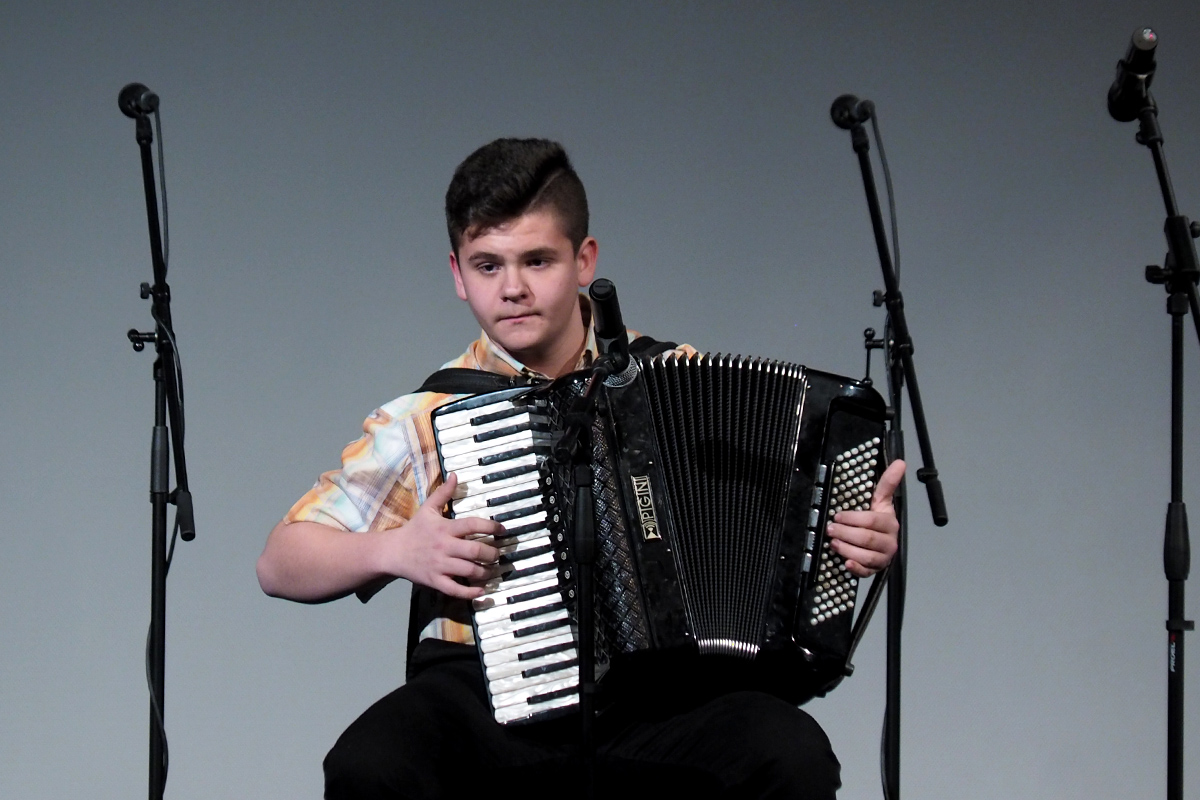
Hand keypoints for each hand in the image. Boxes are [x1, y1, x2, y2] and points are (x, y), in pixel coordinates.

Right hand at [382, 473, 503, 598]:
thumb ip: (443, 493)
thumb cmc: (414, 530)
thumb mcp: (427, 508)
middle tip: (497, 555)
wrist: (393, 552)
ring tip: (491, 570)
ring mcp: (440, 565)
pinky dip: (470, 593)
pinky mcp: (435, 580)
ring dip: (485, 572)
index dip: (491, 527)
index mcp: (445, 528)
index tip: (503, 530)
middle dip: (492, 554)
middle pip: (475, 551)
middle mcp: (444, 547)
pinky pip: (455, 589)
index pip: (473, 525)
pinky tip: (481, 591)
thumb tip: (455, 475)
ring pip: (469, 571)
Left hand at [825, 458, 904, 576]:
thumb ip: (888, 483)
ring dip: (847, 549)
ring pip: (865, 556)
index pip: (872, 521)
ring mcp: (883, 558)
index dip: (853, 518)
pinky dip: (855, 568)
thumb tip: (900, 462)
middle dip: (846, 533)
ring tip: (833, 543)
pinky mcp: (875, 570)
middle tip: (830, 529)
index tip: (838, 516)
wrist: (880, 544)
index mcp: (890, 523)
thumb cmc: (877, 521)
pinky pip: (866, 572)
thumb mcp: (881, 501)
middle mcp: (889, 542)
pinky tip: (846, 563)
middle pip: (867, 539)